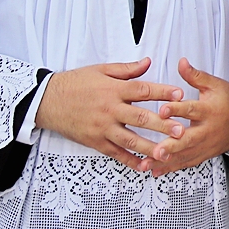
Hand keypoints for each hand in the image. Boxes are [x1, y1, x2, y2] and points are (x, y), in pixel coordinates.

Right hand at [33, 58, 184, 172]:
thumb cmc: (75, 83)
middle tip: (180, 130)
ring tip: (167, 152)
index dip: (163, 92)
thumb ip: (127, 69)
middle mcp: (110, 109)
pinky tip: (144, 165)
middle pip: (141, 118)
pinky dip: (130, 161)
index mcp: (113, 89)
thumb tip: (148, 62)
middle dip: (162, 125)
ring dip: (150, 147)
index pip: (143, 90)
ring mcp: (103, 128)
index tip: (180, 95)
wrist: (47, 101)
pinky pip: (116, 153)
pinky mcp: (95, 141)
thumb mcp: (101, 70)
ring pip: (130, 140)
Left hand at [142, 58, 228, 174]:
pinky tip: (156, 171)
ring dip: (166, 161)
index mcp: (209, 110)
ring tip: (147, 163)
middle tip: (156, 150)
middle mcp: (207, 130)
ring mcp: (205, 145)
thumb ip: (195, 76)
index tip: (162, 109)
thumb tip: (181, 63)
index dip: (176, 109)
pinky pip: (186, 163)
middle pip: (188, 139)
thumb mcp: (215, 85)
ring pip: (184, 155)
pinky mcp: (203, 154)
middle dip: (171, 146)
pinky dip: (171, 168)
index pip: (191, 109)